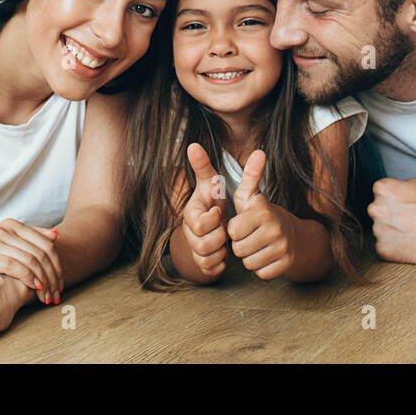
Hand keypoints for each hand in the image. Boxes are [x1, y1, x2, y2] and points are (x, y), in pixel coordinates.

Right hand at [0, 218, 62, 304]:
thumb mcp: (13, 252)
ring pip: (29, 259)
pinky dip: (28, 277)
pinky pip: (13, 265)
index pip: (45, 243)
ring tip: (47, 295)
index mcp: (11, 224)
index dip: (57, 264)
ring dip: (43, 280)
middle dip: (51, 275)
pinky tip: (35, 287)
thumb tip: (57, 235)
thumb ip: (33, 242)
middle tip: (56, 294)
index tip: (60, 284)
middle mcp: (1, 228)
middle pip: (39, 252)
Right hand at [181, 143, 229, 277]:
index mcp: (190, 214)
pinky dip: (220, 263)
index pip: (199, 223)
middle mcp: (189, 233)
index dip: (214, 219)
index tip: (220, 212)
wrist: (216, 221)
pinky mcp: (201, 263)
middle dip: (219, 237)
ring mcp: (193, 249)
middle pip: (202, 244)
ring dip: (220, 251)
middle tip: (226, 229)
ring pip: (205, 259)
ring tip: (226, 240)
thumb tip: (193, 145)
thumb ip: (203, 165)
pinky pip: (209, 269)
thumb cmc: (213, 199)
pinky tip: (225, 252)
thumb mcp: (211, 181)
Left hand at [226, 150, 297, 279]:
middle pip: (238, 249)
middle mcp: (275, 229)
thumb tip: (259, 151)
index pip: (232, 230)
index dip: (234, 229)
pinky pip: (261, 273)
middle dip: (240, 245)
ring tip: (257, 245)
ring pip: (249, 263)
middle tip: (250, 236)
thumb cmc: (263, 215)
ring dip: (249, 257)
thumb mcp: (253, 196)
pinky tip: (266, 256)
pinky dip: (261, 267)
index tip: (243, 223)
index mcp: (263, 211)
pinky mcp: (286, 264)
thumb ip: (250, 176)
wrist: (294, 235)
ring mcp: (283, 248)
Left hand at [367, 174, 415, 264]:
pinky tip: (412, 242)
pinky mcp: (383, 250)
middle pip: (380, 210)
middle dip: (392, 213)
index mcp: (384, 189)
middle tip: (411, 218)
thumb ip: (407, 182)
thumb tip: (402, 188)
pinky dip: (396, 246)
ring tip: (414, 231)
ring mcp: (378, 231)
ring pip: (382, 229)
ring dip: (393, 230)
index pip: (382, 191)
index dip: (396, 197)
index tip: (406, 203)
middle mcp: (376, 209)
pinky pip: (385, 247)